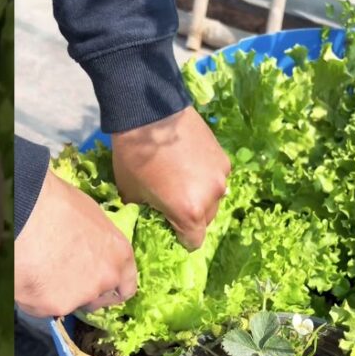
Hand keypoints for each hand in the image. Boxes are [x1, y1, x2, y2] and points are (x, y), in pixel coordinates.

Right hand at [15, 170, 136, 317]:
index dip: (112, 288)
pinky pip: (43, 306)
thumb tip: (88, 248)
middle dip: (82, 292)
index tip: (100, 287)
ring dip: (57, 294)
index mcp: (120, 254)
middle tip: (60, 276)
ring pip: (69, 303)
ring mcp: (82, 296)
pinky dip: (34, 297)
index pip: (127, 286)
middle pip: (97, 297)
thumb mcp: (90, 218)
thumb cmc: (57, 203)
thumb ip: (96, 244)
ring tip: (38, 271)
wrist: (27, 212)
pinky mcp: (54, 307)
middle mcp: (107, 279)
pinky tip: (25, 277)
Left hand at [111, 107, 230, 249]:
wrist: (148, 112)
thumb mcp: (131, 193)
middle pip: (205, 221)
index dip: (180, 238)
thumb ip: (147, 212)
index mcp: (189, 213)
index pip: (193, 243)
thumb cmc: (134, 156)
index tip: (169, 227)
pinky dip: (205, 177)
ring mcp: (220, 176)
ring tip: (181, 179)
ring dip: (200, 196)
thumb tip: (150, 216)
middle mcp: (211, 197)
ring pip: (213, 199)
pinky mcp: (223, 158)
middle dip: (190, 217)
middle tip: (172, 202)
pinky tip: (188, 163)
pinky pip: (216, 178)